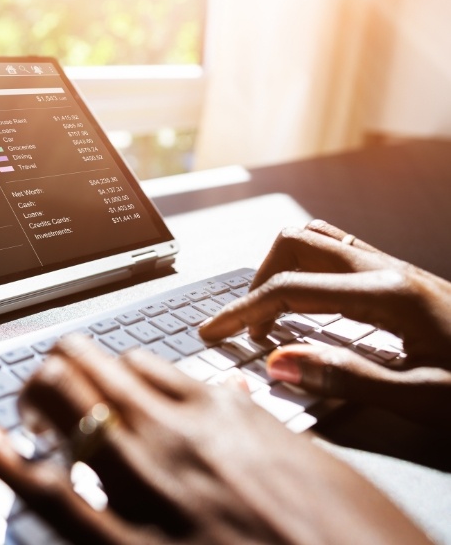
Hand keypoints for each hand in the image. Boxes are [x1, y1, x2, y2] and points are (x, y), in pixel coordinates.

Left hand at [0, 336, 428, 543]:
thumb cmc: (353, 539)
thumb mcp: (314, 466)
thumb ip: (260, 425)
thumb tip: (229, 395)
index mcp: (227, 415)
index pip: (144, 364)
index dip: (109, 368)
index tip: (95, 376)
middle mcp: (181, 437)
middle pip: (92, 367)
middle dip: (58, 368)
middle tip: (46, 388)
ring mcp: (151, 487)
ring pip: (66, 405)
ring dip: (33, 397)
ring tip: (23, 408)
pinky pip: (51, 493)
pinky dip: (7, 459)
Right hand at [199, 220, 450, 424]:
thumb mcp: (426, 398)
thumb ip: (349, 380)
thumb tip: (277, 364)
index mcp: (388, 295)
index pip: (290, 290)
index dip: (242, 312)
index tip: (211, 333)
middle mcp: (388, 270)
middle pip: (296, 244)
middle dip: (256, 281)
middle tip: (246, 327)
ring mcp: (396, 268)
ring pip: (317, 238)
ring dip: (280, 268)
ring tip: (271, 313)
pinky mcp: (402, 277)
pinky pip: (338, 250)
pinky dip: (305, 268)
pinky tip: (307, 303)